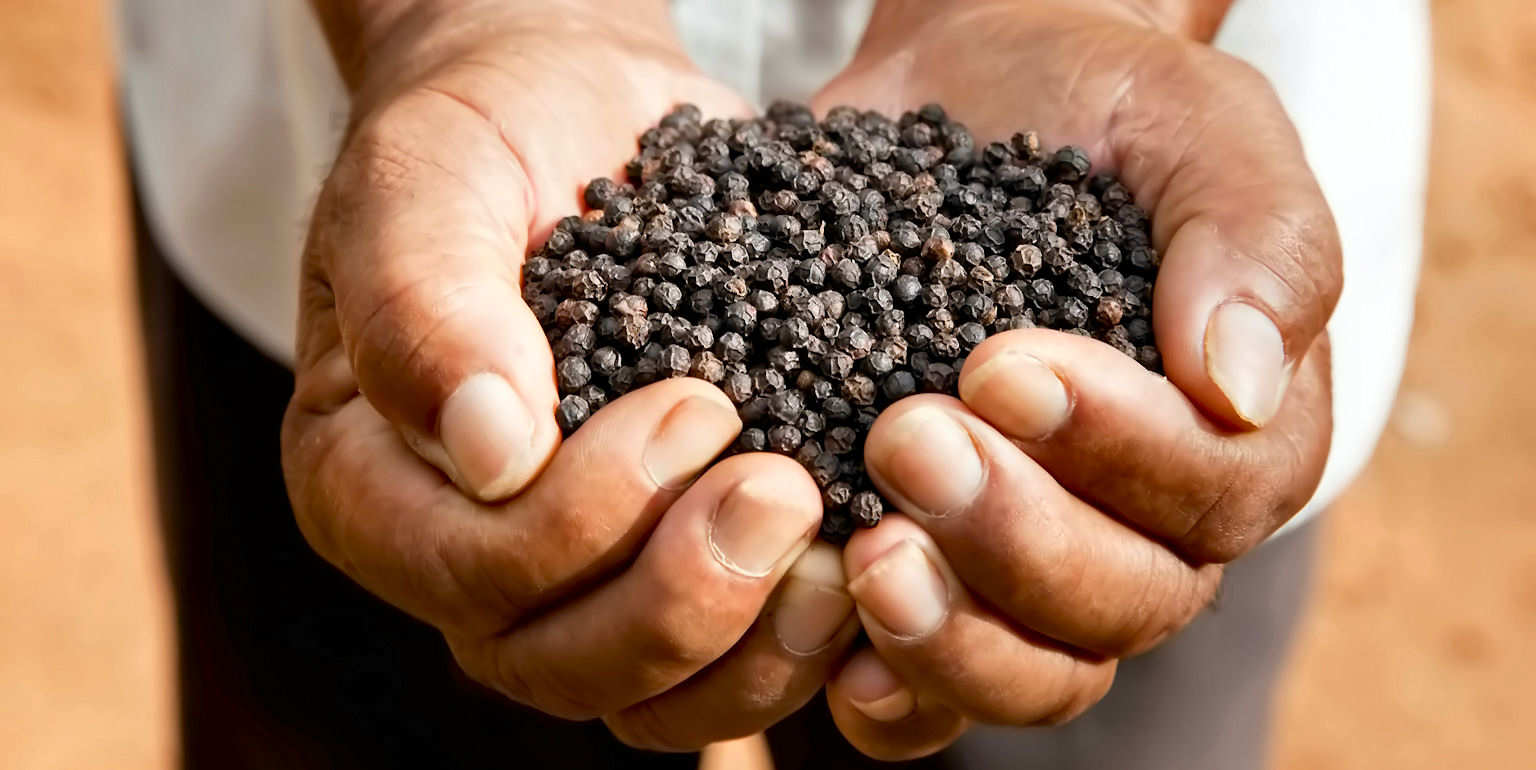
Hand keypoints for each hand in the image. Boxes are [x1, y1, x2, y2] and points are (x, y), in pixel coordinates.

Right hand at [283, 2, 857, 748]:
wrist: (578, 116)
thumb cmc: (484, 141)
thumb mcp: (427, 182)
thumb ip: (426, 304)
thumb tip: (493, 452)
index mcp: (371, 485)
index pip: (467, 572)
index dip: (585, 520)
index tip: (697, 404)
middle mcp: (463, 560)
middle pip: (559, 665)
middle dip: (682, 601)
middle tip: (785, 491)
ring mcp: (574, 582)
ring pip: (649, 699)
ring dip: (753, 653)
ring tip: (842, 560)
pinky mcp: (670, 566)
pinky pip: (726, 668)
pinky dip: (801, 651)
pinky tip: (869, 578)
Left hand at [811, 0, 1339, 757]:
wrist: (966, 96)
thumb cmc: (1099, 108)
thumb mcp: (1196, 123)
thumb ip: (1252, 236)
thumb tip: (1236, 386)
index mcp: (1238, 432)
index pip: (1213, 496)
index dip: (1114, 451)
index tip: (999, 364)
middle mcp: (1149, 522)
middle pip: (1123, 604)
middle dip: (1016, 537)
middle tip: (907, 437)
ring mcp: (1039, 560)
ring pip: (1036, 672)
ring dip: (954, 637)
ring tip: (868, 557)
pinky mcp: (938, 569)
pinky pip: (931, 693)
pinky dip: (892, 694)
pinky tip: (836, 648)